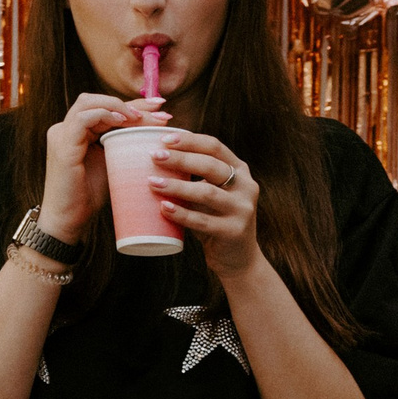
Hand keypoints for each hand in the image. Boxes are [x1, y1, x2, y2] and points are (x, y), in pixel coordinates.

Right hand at [40, 89, 152, 240]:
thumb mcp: (112, 163)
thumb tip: (153, 130)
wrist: (68, 220)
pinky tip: (124, 122)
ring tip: (141, 117)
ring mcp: (61, 134)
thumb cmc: (89, 196)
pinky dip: (105, 115)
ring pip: (89, 103)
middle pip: (98, 101)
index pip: (105, 107)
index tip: (160, 107)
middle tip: (159, 109)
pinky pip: (83, 119)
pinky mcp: (62, 144)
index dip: (133, 104)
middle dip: (130, 102)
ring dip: (118, 106)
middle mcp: (65, 128)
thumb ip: (123, 144)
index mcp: (76, 131)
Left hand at [151, 129, 258, 278]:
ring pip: (206, 192)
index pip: (215, 147)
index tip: (163, 139)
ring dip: (177, 186)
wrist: (238, 259)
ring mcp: (242, 209)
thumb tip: (154, 157)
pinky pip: (202, 221)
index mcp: (240, 170)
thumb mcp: (211, 194)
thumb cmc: (215, 220)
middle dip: (181, 158)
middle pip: (211, 165)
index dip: (189, 140)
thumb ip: (194, 178)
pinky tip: (164, 208)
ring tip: (152, 183)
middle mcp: (246, 186)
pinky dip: (181, 214)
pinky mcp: (234, 231)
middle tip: (154, 156)